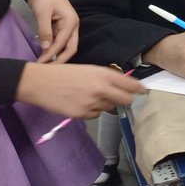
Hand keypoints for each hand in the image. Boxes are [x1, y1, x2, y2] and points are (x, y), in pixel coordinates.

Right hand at [17, 63, 143, 118]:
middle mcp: (101, 89)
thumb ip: (106, 78)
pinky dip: (92, 111)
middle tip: (122, 99)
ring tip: (89, 96)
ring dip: (104, 104)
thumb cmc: (64, 73)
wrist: (40, 82)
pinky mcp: (82, 114)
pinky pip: (95, 115)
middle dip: (126, 100)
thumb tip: (121, 86)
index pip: (131, 85)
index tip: (144, 91)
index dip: (139, 89)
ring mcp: (92, 103)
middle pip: (126, 100)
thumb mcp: (88, 69)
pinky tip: (81, 103)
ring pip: (109, 108)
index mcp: (104, 74)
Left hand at [26, 0, 78, 62]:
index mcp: (72, 21)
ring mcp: (67, 27)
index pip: (63, 42)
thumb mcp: (42, 12)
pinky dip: (53, 48)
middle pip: (71, 47)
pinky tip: (45, 54)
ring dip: (56, 54)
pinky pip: (58, 41)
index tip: (41, 63)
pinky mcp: (59, 26)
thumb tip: (45, 48)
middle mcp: (72, 26)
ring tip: (45, 64)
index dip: (52, 54)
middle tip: (48, 69)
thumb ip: (45, 31)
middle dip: (61, 59)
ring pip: (65, 45)